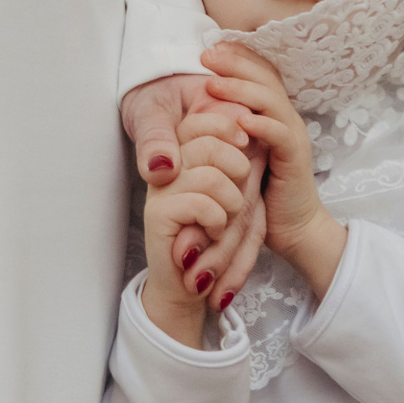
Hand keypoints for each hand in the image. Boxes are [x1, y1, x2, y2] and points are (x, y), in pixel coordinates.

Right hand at [139, 135, 247, 347]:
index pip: (203, 119)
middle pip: (209, 142)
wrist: (197, 283)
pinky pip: (200, 202)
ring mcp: (159, 188)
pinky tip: (213, 232)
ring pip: (210, 175)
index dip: (231, 130)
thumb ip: (243, 154)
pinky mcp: (157, 214)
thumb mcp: (241, 190)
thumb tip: (246, 121)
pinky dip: (218, 220)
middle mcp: (168, 165)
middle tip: (236, 198)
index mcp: (185, 152)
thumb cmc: (221, 236)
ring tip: (224, 220)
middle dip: (238, 171)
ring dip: (231, 203)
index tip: (246, 153)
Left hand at [201, 43, 346, 297]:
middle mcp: (285, 118)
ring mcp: (293, 136)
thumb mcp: (237, 155)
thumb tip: (195, 112)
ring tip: (214, 83)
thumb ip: (224, 131)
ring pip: (271, 100)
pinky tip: (241, 120)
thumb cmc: (261, 194)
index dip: (237, 57)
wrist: (294, 230)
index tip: (209, 48)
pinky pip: (280, 133)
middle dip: (236, 63)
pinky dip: (261, 124)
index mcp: (272, 114)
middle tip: (207, 54)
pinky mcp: (296, 158)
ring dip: (242, 89)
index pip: (258, 74)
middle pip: (265, 78)